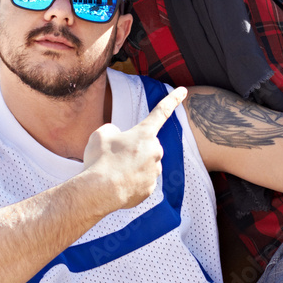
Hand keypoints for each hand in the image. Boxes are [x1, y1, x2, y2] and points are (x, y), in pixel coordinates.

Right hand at [83, 87, 186, 209]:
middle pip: (146, 146)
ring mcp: (154, 171)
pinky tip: (118, 184)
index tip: (184, 90)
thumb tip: (118, 138)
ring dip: (132, 166)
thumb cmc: (100, 160)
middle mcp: (155, 151)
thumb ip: (114, 130)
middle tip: (114, 157)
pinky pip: (141, 181)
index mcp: (145, 134)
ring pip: (144, 164)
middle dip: (134, 149)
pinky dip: (131, 181)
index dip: (173, 99)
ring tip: (113, 171)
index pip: (161, 111)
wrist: (98, 192)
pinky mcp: (150, 189)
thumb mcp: (101, 134)